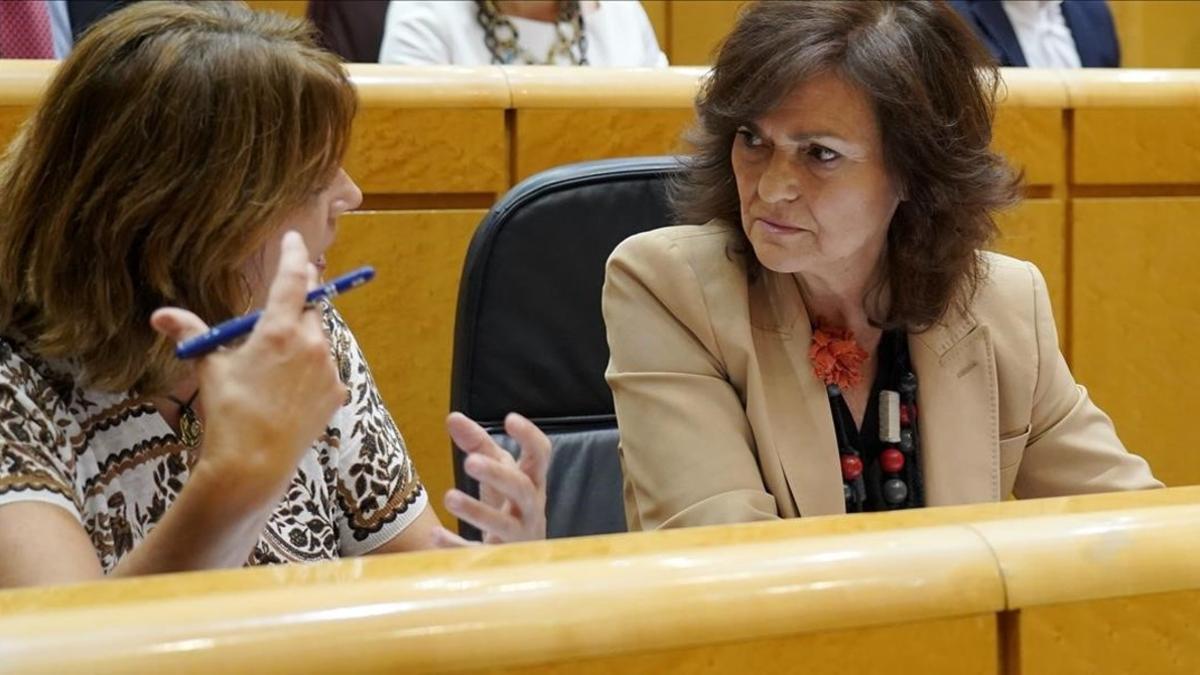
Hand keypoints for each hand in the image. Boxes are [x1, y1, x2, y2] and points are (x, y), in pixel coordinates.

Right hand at [150, 231, 345, 499]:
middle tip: (276, 316)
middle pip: (310, 309)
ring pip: (317, 341)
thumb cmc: (228, 413)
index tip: (295, 240)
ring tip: (272, 368)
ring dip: (301, 341)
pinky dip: (310, 370)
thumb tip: (160, 314)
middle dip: (296, 306)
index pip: (294, 278)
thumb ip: (191, 333)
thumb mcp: (209, 368)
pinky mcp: (336, 393)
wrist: (254, 465)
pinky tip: (287, 391)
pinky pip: (324, 370)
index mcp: (280, 331)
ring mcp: (328, 370)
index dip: (296, 255)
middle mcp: (311, 344)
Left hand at [432, 412, 549, 545]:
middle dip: (497, 475)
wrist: (521, 557)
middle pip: (521, 489)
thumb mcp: (497, 472)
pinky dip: (457, 546)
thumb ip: (477, 444)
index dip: (529, 437)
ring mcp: (518, 537)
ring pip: (504, 524)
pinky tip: (435, 535)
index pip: (540, 456)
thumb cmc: (509, 505)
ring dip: (477, 511)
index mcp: (532, 482)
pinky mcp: (499, 560)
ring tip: (449, 497)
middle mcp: (530, 508)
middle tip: (469, 462)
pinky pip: (479, 555)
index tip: (510, 419)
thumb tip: (452, 417)